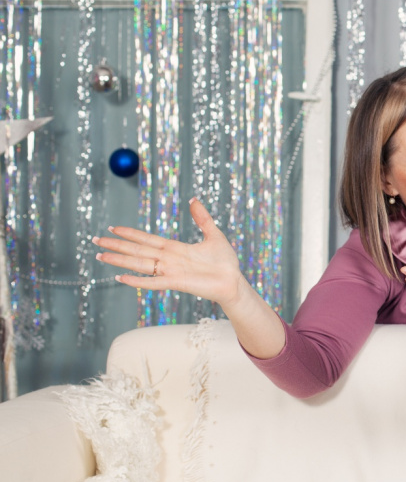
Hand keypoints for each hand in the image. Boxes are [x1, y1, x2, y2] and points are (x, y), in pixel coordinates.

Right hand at [94, 198, 245, 308]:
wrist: (234, 282)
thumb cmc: (225, 262)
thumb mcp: (214, 235)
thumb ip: (202, 218)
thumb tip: (194, 199)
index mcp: (175, 248)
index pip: (147, 239)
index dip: (130, 234)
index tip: (113, 228)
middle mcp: (169, 259)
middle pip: (137, 250)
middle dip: (116, 245)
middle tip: (95, 241)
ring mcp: (171, 271)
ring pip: (140, 264)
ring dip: (120, 260)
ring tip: (100, 257)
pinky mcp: (177, 282)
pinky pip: (153, 282)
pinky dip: (137, 280)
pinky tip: (121, 277)